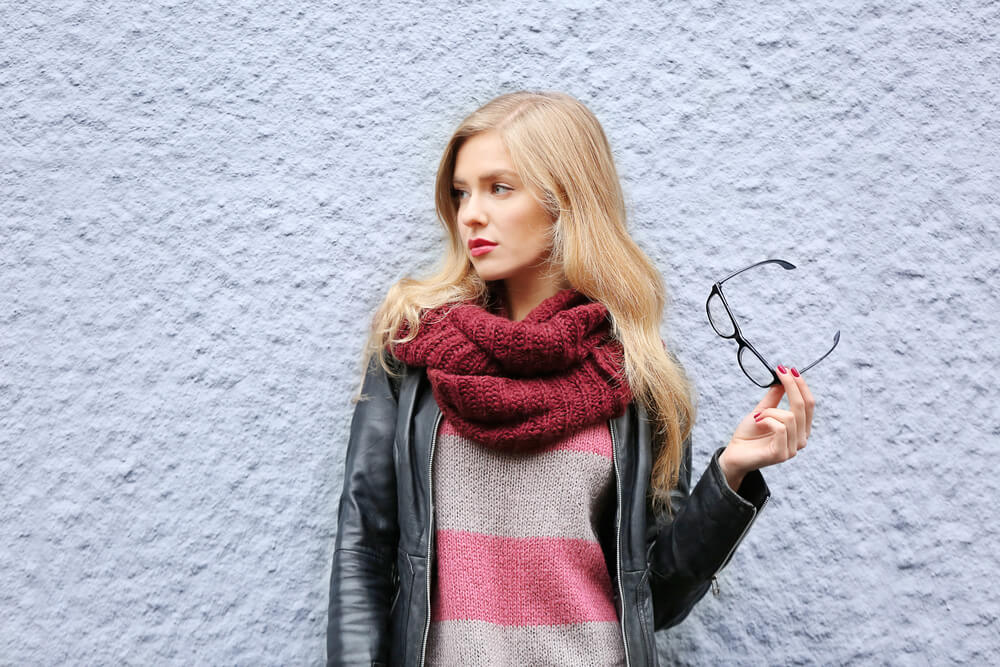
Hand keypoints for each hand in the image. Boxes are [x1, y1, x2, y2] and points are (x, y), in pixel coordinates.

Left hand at [718, 365, 815, 489]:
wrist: (733, 455)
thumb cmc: (748, 435)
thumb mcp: (762, 411)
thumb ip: (774, 398)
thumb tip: (783, 380)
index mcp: (800, 429)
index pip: (808, 404)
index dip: (801, 385)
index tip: (789, 369)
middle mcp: (801, 439)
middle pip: (803, 407)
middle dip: (792, 386)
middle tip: (780, 371)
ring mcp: (793, 449)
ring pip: (789, 416)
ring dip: (770, 411)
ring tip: (758, 416)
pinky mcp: (782, 454)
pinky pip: (780, 427)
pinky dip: (767, 420)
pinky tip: (758, 422)